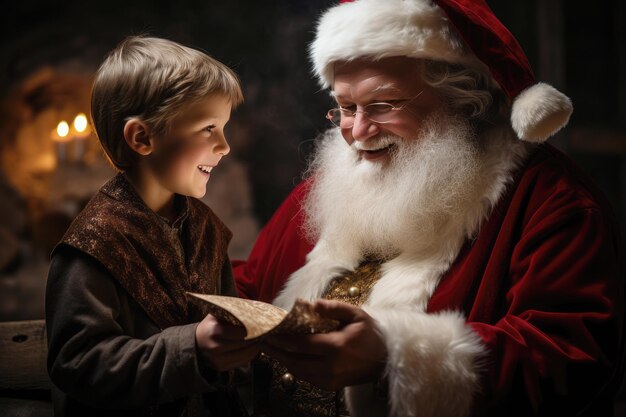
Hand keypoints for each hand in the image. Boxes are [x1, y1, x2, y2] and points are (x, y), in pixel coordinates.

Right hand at [195, 314, 259, 371]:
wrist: (196, 343)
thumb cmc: (211, 325)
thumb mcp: (218, 315)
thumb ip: (233, 313)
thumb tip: (254, 311)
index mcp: (215, 331)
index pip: (242, 332)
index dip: (253, 328)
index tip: (260, 324)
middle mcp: (216, 347)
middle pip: (245, 344)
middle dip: (257, 338)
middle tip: (265, 333)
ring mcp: (218, 360)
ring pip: (246, 355)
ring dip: (256, 348)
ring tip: (260, 340)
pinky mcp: (221, 368)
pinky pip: (242, 362)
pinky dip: (250, 355)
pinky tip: (252, 348)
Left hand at [263, 299, 386, 389]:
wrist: (387, 359)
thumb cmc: (371, 333)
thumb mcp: (356, 314)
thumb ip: (334, 308)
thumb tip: (313, 304)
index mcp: (336, 347)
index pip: (301, 344)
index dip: (282, 339)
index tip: (270, 331)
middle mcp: (331, 366)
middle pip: (294, 360)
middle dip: (276, 351)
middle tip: (262, 341)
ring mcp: (331, 379)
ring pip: (298, 371)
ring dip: (282, 360)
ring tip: (270, 349)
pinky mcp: (331, 385)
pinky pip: (306, 377)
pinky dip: (294, 367)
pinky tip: (287, 358)